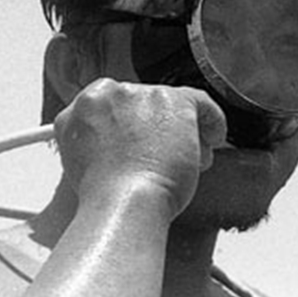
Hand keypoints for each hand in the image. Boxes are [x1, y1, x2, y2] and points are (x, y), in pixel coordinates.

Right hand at [53, 78, 227, 218]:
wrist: (120, 204)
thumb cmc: (103, 196)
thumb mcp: (82, 160)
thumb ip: (96, 142)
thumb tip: (118, 148)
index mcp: (85, 105)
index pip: (114, 107)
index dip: (131, 127)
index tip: (140, 144)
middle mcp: (111, 93)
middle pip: (142, 104)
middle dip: (155, 129)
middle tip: (165, 156)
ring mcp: (142, 95)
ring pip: (170, 106)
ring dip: (181, 132)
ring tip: (189, 160)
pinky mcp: (174, 102)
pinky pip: (200, 103)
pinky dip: (211, 120)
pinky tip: (215, 139)